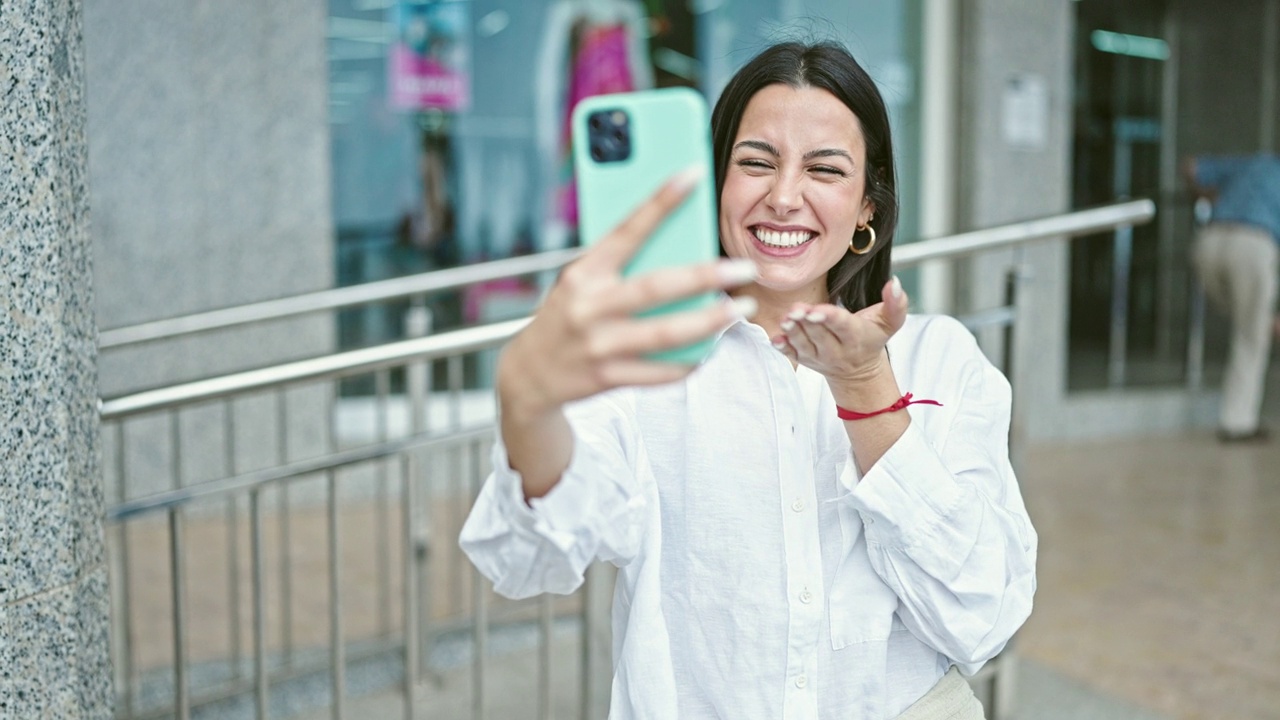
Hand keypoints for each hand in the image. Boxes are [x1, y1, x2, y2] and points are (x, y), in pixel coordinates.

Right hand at [498, 168, 756, 421]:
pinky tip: (711, 346)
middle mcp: (589, 307)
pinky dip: (691, 360)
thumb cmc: (567, 314)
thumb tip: (679, 245)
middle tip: (743, 268)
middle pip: (657, 287)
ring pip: (667, 333)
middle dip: (706, 276)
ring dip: (710, 321)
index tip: (693, 173)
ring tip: (741, 307)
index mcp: (583, 273)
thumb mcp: (581, 281)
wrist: (530, 374)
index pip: (626, 230)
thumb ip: (619, 266)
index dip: (660, 201)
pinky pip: (661, 372)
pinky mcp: (609, 378)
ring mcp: (599, 346)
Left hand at [770, 276, 907, 387]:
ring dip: (793, 332)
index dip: (829, 318)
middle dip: (807, 322)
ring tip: (786, 319)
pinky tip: (775, 339)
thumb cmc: (871, 338)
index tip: (817, 310)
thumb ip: (896, 303)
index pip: (842, 325)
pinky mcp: (804, 360)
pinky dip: (783, 348)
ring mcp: (818, 357)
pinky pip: (792, 356)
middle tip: (796, 309)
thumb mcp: (890, 322)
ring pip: (803, 344)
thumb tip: (895, 283)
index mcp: (856, 337)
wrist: (859, 371)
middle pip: (819, 334)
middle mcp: (836, 350)